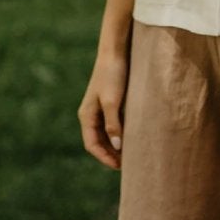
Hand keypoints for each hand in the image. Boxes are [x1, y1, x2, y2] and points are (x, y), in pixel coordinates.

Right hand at [77, 45, 128, 167]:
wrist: (115, 51)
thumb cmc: (113, 75)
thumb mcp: (113, 101)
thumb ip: (114, 124)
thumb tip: (117, 147)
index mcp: (87, 116)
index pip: (92, 145)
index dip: (104, 158)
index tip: (119, 167)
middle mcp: (90, 115)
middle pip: (98, 142)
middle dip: (110, 155)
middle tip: (128, 166)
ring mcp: (100, 109)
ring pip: (106, 135)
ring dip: (116, 146)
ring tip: (131, 155)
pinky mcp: (110, 103)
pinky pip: (113, 125)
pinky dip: (120, 134)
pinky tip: (133, 138)